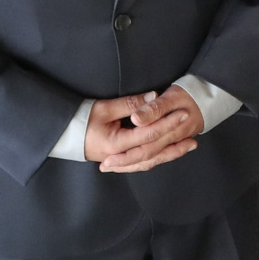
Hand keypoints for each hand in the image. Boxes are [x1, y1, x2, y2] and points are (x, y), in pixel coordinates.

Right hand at [85, 86, 200, 171]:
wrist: (65, 134)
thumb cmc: (82, 119)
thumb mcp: (104, 108)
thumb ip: (129, 104)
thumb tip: (152, 97)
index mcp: (116, 144)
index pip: (147, 134)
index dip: (166, 124)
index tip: (181, 114)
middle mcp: (120, 156)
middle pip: (153, 151)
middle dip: (174, 142)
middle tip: (193, 133)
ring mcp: (120, 161)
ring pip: (150, 160)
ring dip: (171, 153)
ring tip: (189, 146)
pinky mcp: (121, 160)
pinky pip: (143, 162)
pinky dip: (159, 157)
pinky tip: (171, 152)